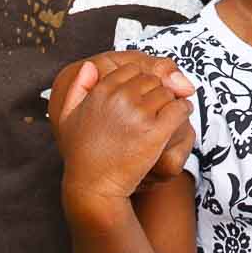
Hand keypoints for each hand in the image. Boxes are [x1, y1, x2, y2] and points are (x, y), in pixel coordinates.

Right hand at [56, 65, 196, 204]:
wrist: (94, 187)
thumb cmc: (81, 154)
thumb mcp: (67, 117)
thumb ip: (77, 87)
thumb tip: (90, 66)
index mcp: (101, 90)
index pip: (132, 68)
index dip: (139, 80)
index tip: (141, 94)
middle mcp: (120, 98)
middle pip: (151, 80)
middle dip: (155, 90)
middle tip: (155, 105)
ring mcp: (139, 114)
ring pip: (167, 93)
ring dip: (169, 101)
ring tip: (167, 113)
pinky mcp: (156, 132)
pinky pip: (179, 108)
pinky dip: (183, 110)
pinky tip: (180, 116)